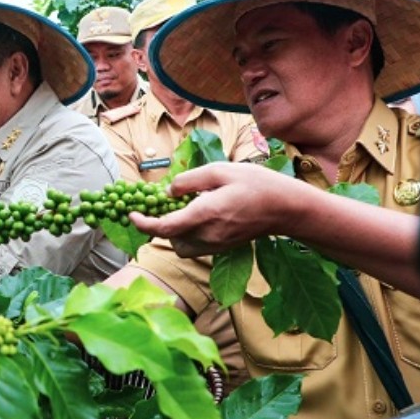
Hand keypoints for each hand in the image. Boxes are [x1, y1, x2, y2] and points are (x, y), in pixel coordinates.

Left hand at [128, 162, 299, 256]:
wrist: (287, 208)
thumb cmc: (256, 184)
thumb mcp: (221, 170)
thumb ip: (190, 180)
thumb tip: (168, 191)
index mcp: (205, 214)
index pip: (164, 228)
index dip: (143, 223)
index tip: (131, 214)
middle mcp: (208, 235)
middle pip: (170, 239)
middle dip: (161, 224)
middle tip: (166, 203)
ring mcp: (216, 245)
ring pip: (182, 246)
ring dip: (175, 231)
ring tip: (187, 208)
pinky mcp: (223, 248)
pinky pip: (196, 246)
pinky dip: (189, 234)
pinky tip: (201, 214)